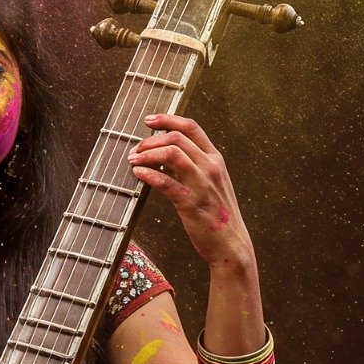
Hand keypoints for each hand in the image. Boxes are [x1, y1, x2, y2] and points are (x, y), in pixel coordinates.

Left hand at [128, 114, 252, 267]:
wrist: (230, 244)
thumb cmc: (215, 213)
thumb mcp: (210, 182)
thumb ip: (191, 165)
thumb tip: (162, 153)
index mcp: (215, 159)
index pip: (191, 127)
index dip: (167, 119)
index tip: (148, 121)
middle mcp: (210, 167)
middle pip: (177, 138)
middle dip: (150, 140)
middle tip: (135, 151)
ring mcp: (201, 184)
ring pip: (171, 154)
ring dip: (147, 154)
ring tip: (133, 161)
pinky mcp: (190, 203)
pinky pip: (166, 182)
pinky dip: (148, 174)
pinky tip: (138, 174)